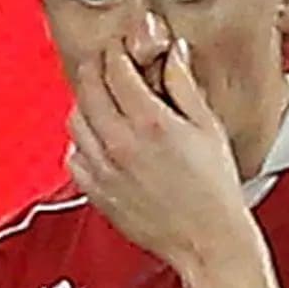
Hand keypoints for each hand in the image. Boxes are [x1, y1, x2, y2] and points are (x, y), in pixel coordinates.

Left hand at [66, 39, 252, 272]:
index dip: (117, 50)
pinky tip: (102, 141)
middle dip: (96, 68)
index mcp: (150, 122)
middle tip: (107, 64)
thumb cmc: (214, 190)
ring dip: (87, 102)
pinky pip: (74, 155)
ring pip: (75, 118)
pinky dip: (83, 141)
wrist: (206, 239)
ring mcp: (103, 168)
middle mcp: (119, 142)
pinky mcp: (95, 190)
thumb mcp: (208, 128)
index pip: (115, 68)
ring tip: (104, 101)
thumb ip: (184, 86)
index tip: (122, 47)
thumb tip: (173, 54)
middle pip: (87, 87)